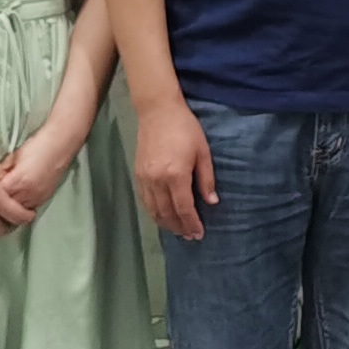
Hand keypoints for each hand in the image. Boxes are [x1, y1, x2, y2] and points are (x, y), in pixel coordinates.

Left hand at [1, 126, 79, 217]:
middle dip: (3, 200)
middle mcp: (28, 193)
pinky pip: (31, 206)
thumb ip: (5, 170)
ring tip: (11, 195)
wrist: (60, 144)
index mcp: (18, 181)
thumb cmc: (36, 146)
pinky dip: (25, 203)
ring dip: (14, 204)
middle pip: (8, 205)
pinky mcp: (46, 198)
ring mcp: (38, 197)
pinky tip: (23, 195)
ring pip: (20, 209)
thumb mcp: (14, 156)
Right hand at [134, 97, 217, 241]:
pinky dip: (154, 212)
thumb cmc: (185, 128)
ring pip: (154, 210)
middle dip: (179, 228)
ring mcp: (145, 178)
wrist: (158, 111)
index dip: (192, 223)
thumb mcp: (203, 152)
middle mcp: (157, 180)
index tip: (199, 233)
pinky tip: (162, 216)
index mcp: (176, 175)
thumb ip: (206, 179)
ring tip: (178, 231)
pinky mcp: (137, 174)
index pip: (184, 208)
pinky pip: (145, 201)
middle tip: (190, 237)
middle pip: (167, 213)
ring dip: (166, 223)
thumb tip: (212, 202)